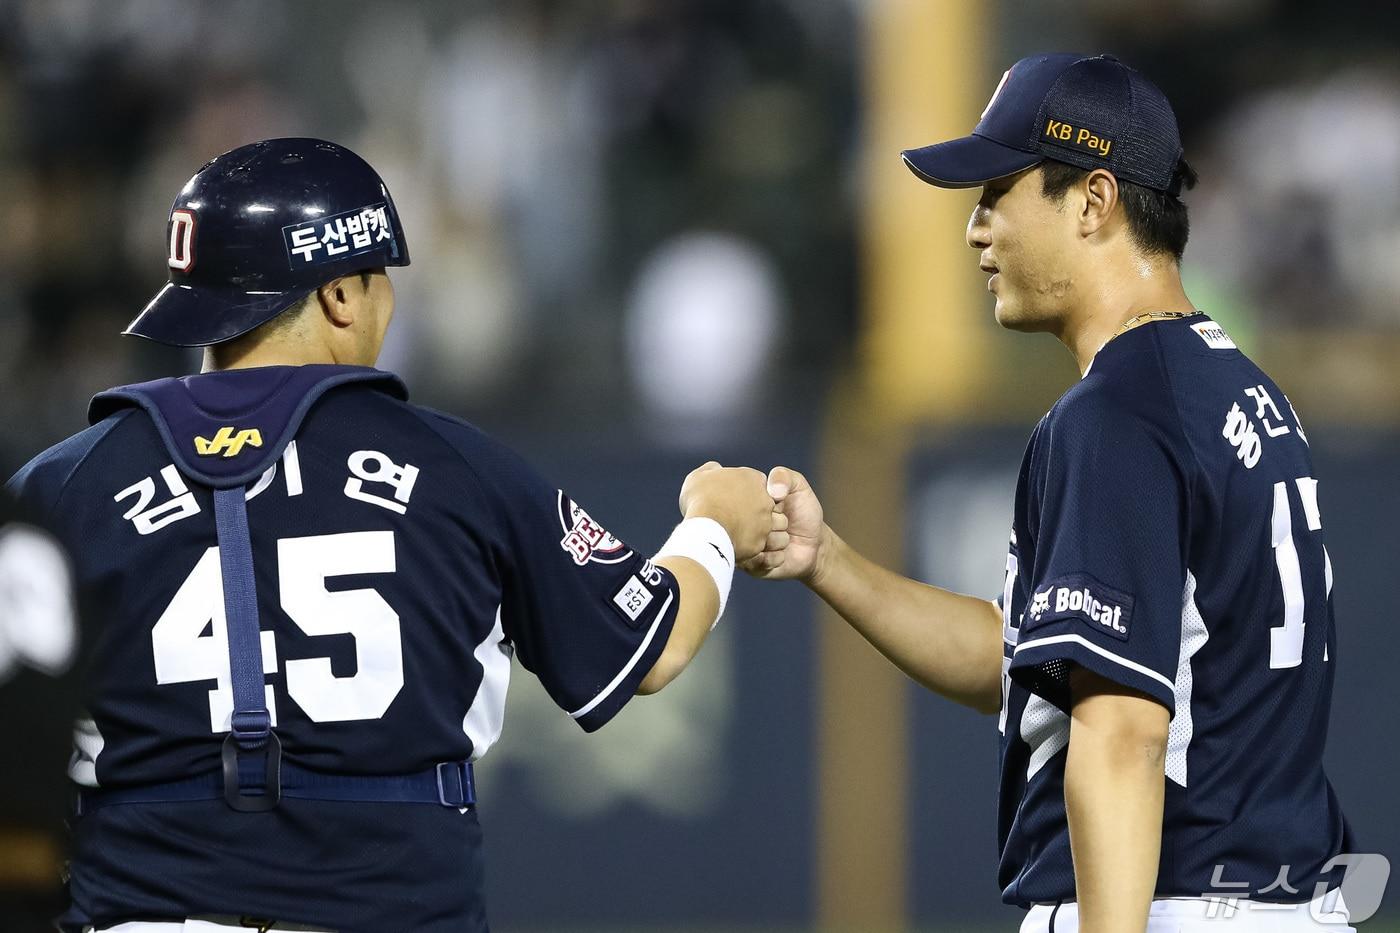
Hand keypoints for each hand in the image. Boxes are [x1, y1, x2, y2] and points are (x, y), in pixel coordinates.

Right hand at [677, 462, 775, 562]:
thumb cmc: (700, 500)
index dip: (747, 489)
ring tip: (744, 533)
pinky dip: (753, 545)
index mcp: (751, 479)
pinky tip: (739, 545)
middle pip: (769, 503)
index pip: (758, 481)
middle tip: (738, 516)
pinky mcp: (760, 542)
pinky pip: (763, 545)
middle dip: (757, 509)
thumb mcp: (699, 477)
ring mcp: (765, 522)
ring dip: (763, 528)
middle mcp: (764, 499)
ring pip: (775, 525)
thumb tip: (715, 469)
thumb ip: (711, 470)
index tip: (733, 497)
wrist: (704, 528)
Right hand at [741, 466, 825, 582]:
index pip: (742, 498)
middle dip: (773, 523)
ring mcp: (742, 546)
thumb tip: (771, 490)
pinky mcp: (750, 566)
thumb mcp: (798, 486)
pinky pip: (758, 561)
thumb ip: (784, 476)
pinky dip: (775, 557)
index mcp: (744, 501)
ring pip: (754, 543)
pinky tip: (781, 554)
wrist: (815, 546)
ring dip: (776, 542)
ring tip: (783, 539)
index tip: (777, 505)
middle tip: (784, 524)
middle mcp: (739, 524)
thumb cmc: (804, 512)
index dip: (765, 503)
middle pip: (749, 522)